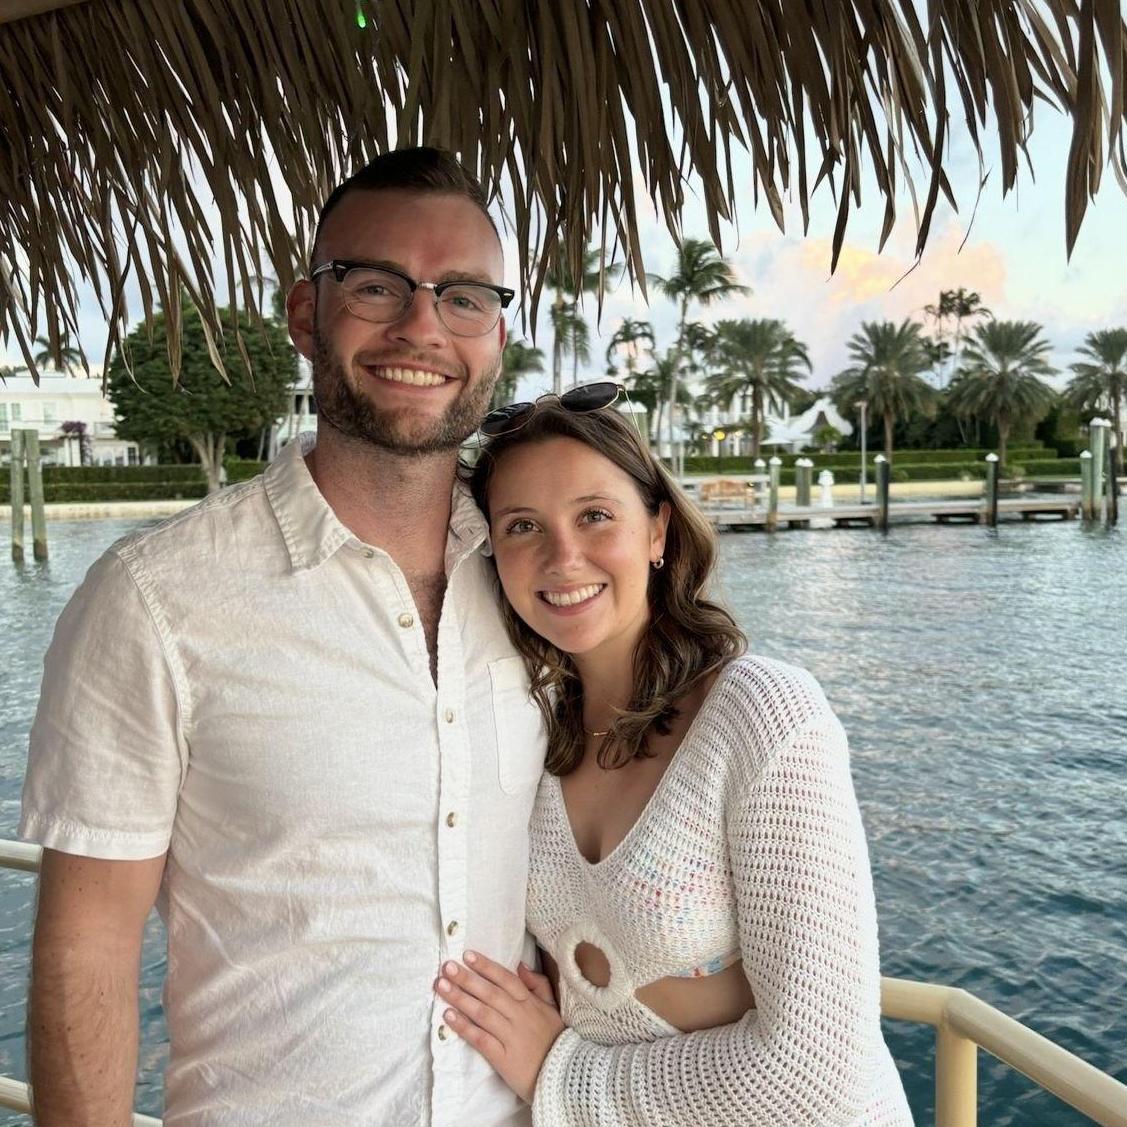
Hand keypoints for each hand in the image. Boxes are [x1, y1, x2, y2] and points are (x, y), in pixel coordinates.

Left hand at [437, 950, 563, 1102]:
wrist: (564, 1077)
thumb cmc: (555, 1040)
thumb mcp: (552, 1009)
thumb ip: (538, 986)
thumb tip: (520, 965)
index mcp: (530, 1003)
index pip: (506, 979)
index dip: (487, 966)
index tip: (468, 955)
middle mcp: (520, 1016)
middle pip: (490, 993)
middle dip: (467, 978)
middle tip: (446, 966)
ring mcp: (511, 1037)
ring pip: (482, 1013)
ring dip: (460, 998)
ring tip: (441, 986)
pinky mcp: (503, 1058)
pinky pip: (480, 1039)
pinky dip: (464, 1027)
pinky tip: (448, 1017)